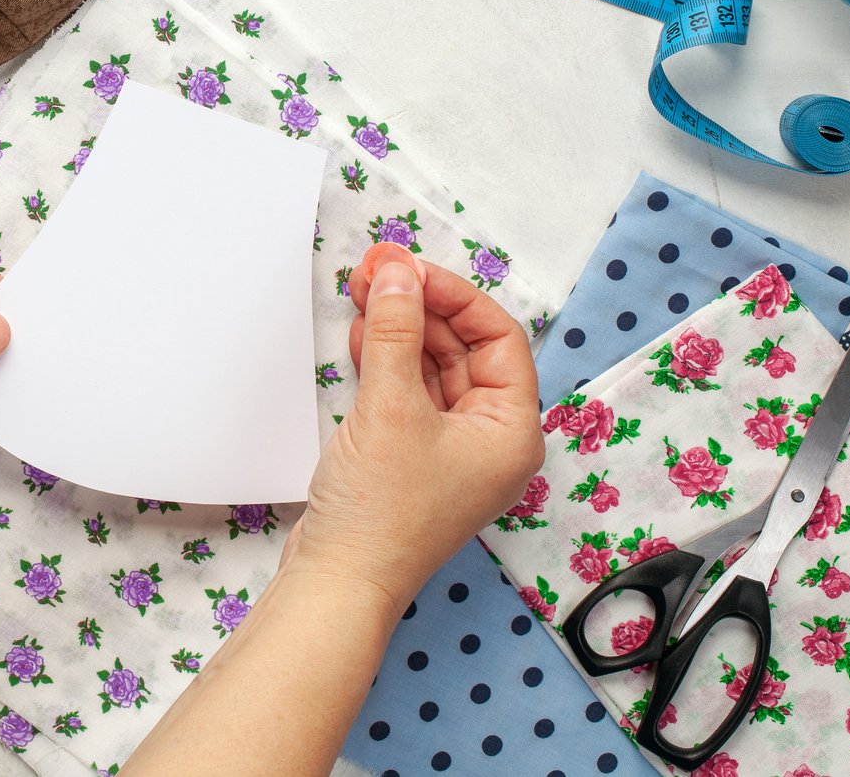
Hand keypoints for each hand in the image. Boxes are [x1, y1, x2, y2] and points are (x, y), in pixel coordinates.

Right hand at [284, 242, 542, 613]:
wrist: (339, 582)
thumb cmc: (380, 514)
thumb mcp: (389, 406)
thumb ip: (393, 330)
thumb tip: (396, 274)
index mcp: (511, 432)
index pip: (498, 338)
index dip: (453, 295)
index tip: (408, 269)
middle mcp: (490, 440)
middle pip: (464, 348)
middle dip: (420, 307)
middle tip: (377, 270)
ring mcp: (451, 450)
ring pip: (433, 367)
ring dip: (399, 329)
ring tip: (363, 292)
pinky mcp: (413, 457)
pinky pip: (409, 392)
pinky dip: (386, 360)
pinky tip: (360, 335)